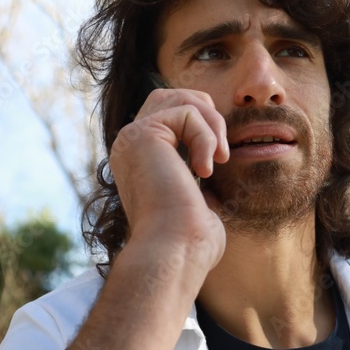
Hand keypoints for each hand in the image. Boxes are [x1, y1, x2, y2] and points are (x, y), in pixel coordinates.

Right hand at [110, 87, 229, 271]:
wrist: (173, 254)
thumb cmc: (188, 242)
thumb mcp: (196, 201)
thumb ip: (195, 174)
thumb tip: (209, 163)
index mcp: (138, 160)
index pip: (170, 116)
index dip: (200, 126)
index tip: (215, 163)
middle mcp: (129, 145)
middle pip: (171, 96)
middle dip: (206, 114)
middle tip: (220, 154)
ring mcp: (132, 138)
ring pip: (181, 98)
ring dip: (212, 124)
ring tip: (219, 159)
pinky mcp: (143, 134)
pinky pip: (187, 112)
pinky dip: (206, 137)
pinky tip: (204, 170)